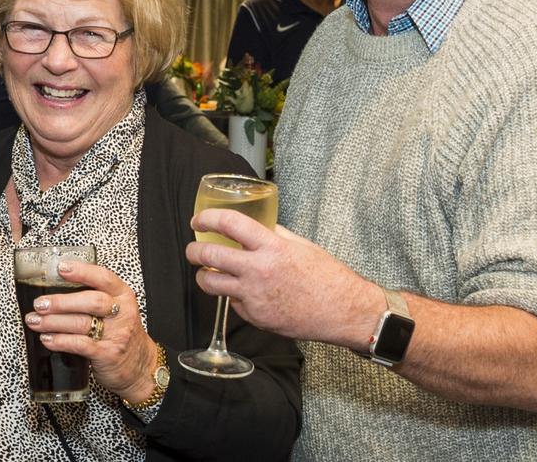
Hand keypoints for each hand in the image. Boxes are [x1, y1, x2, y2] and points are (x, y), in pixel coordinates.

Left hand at [24, 260, 160, 402]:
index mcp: (123, 296)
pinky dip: (61, 341)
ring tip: (34, 321)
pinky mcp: (107, 354)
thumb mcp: (116, 310)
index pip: (104, 278)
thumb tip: (54, 290)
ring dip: (54, 322)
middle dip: (62, 302)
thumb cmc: (121, 334)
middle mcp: (122, 313)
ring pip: (82, 323)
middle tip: (40, 303)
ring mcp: (116, 334)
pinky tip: (47, 339)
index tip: (61, 268)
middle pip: (92, 301)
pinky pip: (81, 345)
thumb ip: (93, 298)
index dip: (82, 272)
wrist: (140, 367)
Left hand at [186, 209, 378, 346]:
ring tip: (207, 272)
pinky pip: (233, 304)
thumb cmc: (328, 277)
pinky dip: (234, 297)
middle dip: (194, 251)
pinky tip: (246, 293)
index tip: (199, 220)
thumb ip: (275, 235)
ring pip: (211, 284)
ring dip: (204, 276)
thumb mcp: (302, 246)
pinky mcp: (256, 317)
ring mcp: (254, 297)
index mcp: (272, 247)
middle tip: (193, 250)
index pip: (229, 224)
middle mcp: (258, 271)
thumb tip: (256, 227)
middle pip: (209, 257)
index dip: (208, 218)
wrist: (343, 311)